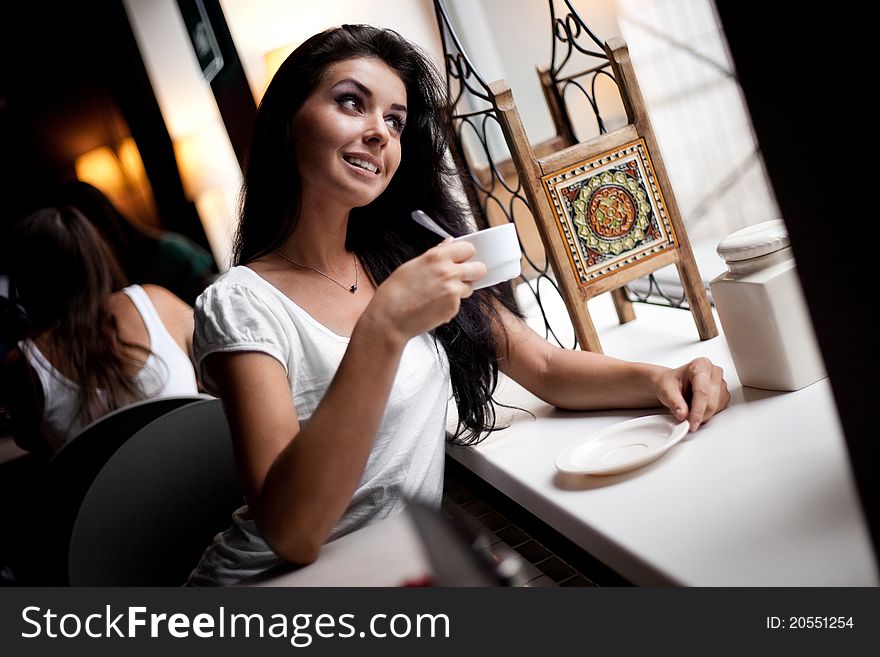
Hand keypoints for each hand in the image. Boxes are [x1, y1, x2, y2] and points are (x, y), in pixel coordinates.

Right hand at [363, 239, 486, 342]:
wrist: (390, 318)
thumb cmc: (395, 292)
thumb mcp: (412, 265)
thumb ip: (435, 254)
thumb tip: (449, 244)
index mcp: (437, 257)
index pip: (468, 248)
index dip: (465, 254)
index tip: (462, 259)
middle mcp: (448, 272)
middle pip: (479, 268)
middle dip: (473, 272)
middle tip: (463, 276)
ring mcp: (453, 291)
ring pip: (470, 287)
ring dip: (461, 289)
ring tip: (439, 294)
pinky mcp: (453, 308)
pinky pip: (459, 303)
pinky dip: (450, 304)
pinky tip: (434, 305)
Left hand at [654, 357, 729, 431]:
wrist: (672, 383)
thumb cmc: (671, 382)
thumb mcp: (666, 390)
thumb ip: (674, 402)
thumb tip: (682, 414)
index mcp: (701, 365)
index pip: (702, 392)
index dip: (697, 411)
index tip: (692, 423)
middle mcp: (714, 372)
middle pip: (711, 401)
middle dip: (699, 415)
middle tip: (686, 421)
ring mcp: (721, 383)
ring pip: (716, 407)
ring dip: (701, 414)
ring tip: (687, 406)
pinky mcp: (723, 394)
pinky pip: (718, 410)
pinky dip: (706, 414)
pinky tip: (695, 406)